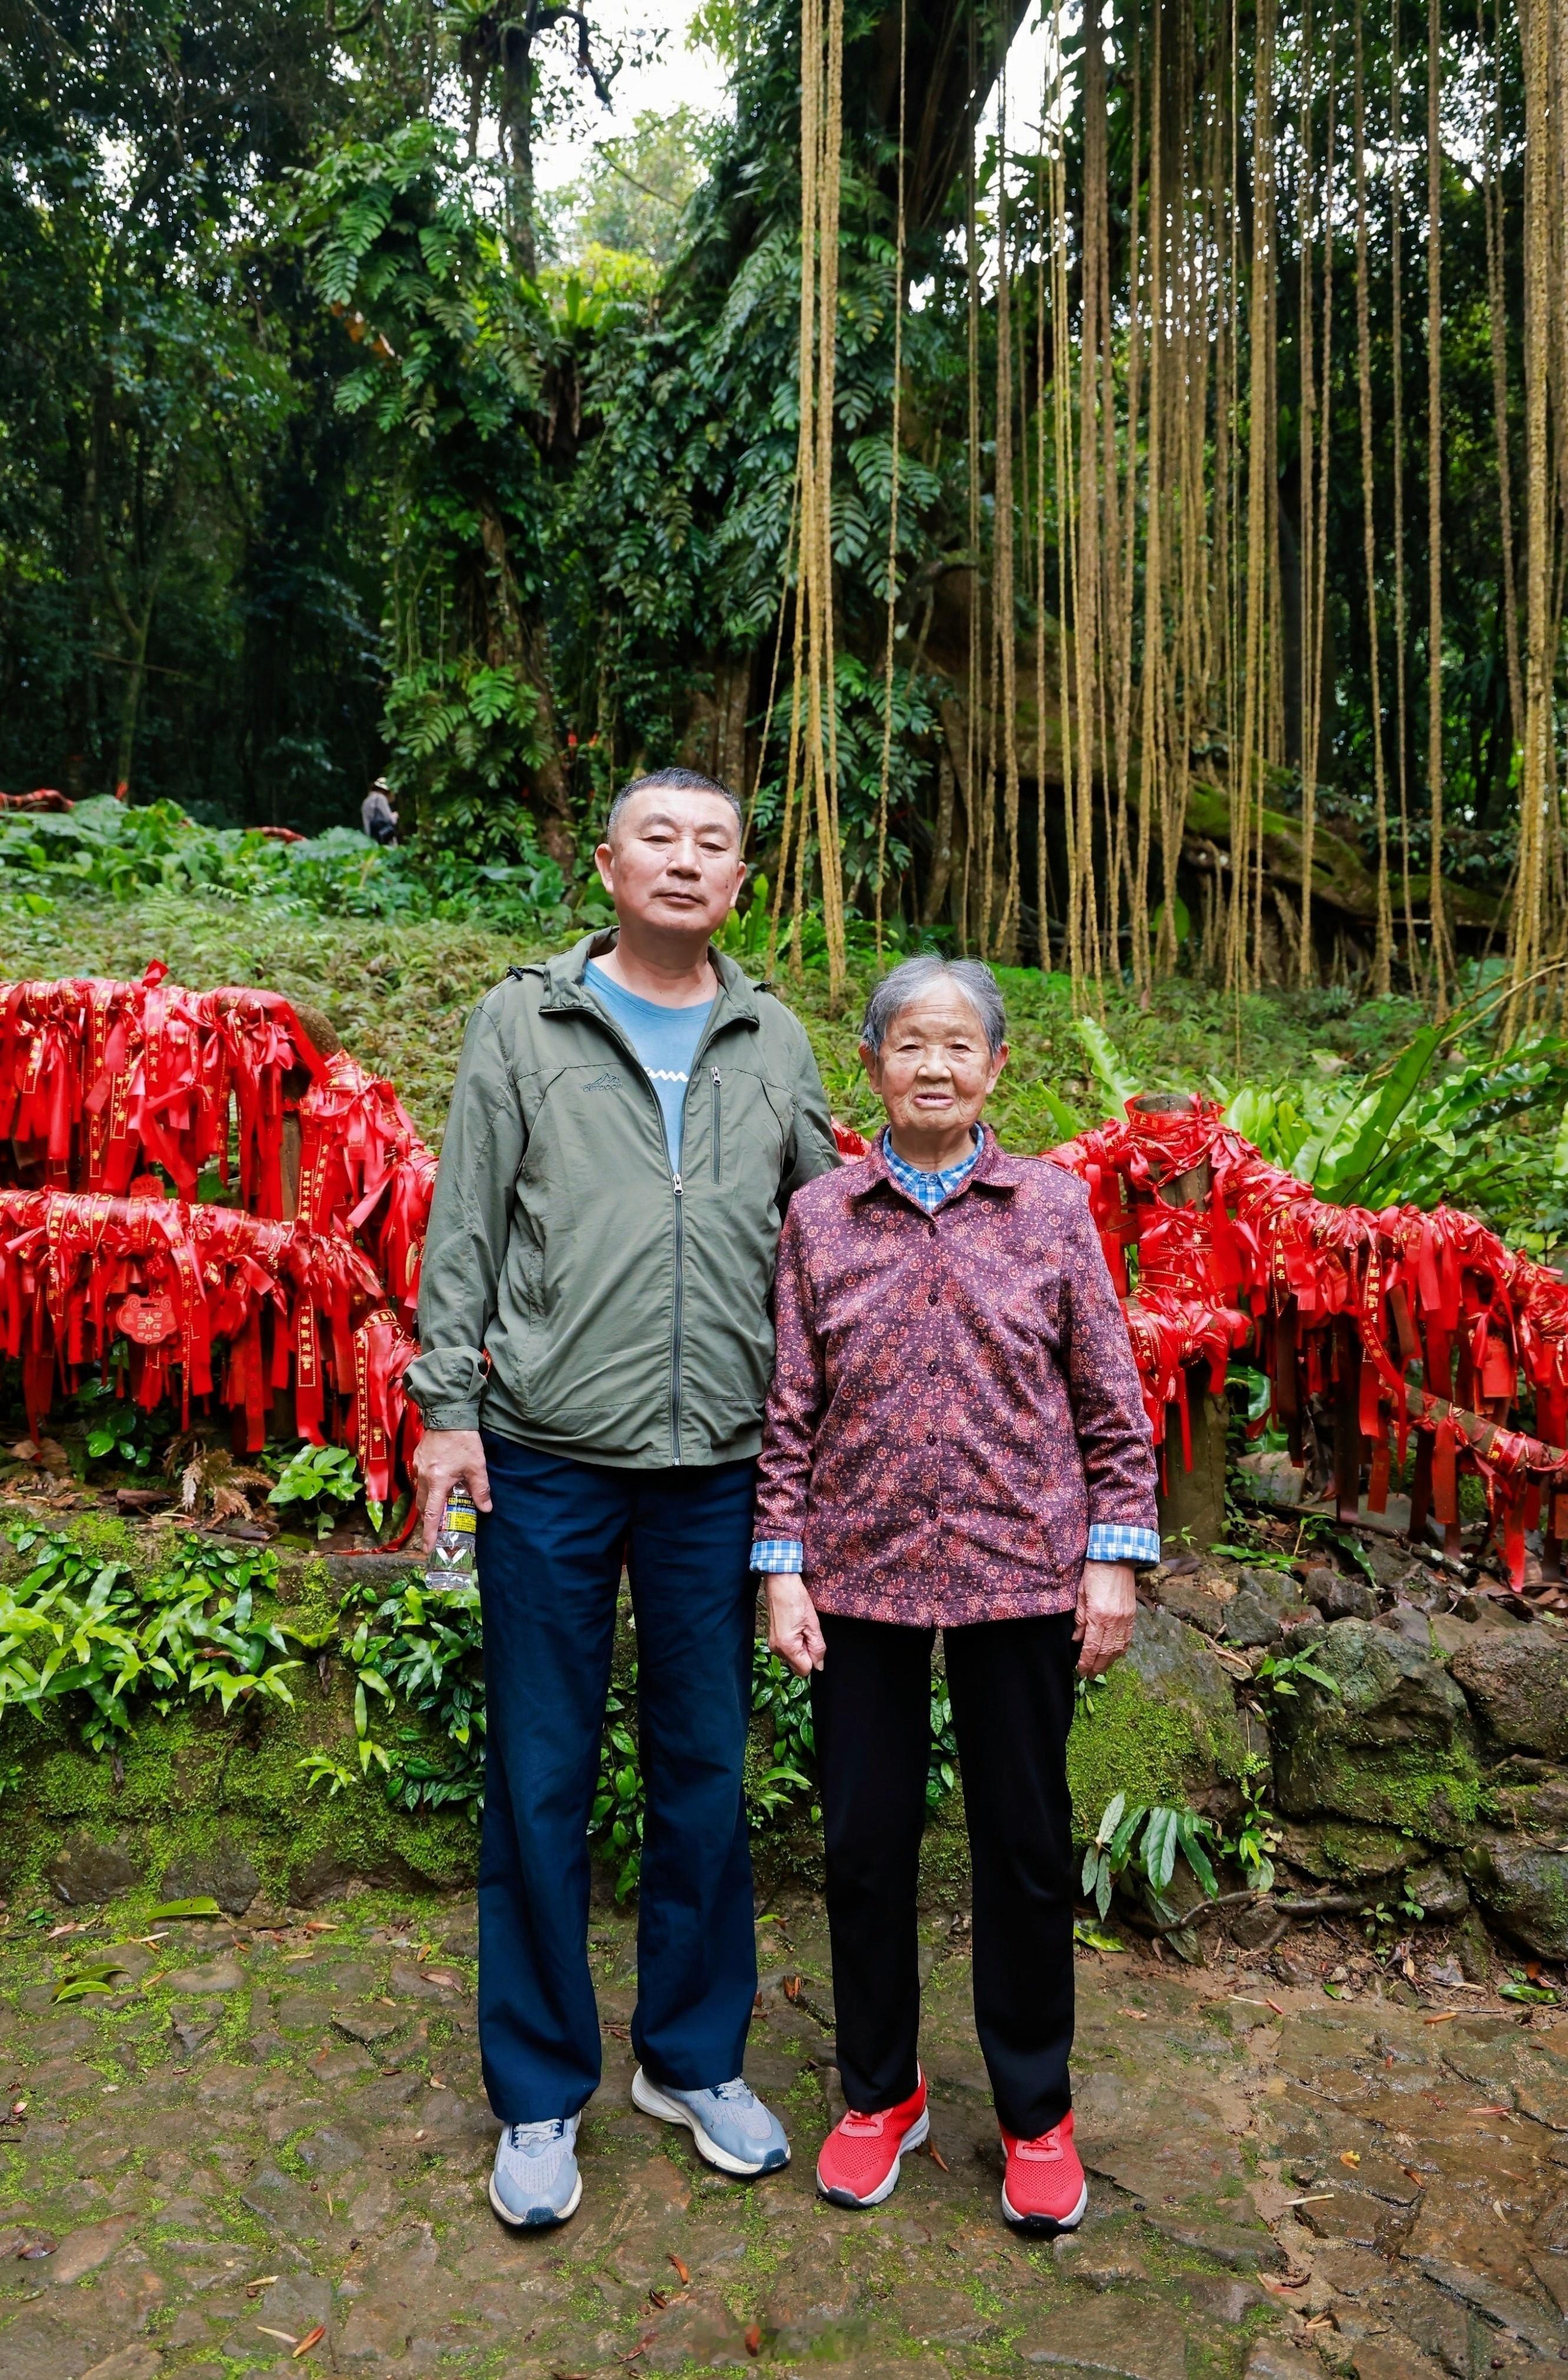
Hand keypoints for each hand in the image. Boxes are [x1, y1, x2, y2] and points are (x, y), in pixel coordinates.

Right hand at [413, 1428, 492, 1553]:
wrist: (449, 1413)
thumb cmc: (463, 1439)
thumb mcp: (477, 1466)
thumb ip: (480, 1489)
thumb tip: (486, 1509)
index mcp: (437, 1481)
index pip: (432, 1514)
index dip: (429, 1534)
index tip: (427, 1548)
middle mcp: (423, 1476)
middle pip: (423, 1506)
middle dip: (429, 1521)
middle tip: (437, 1531)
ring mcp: (418, 1467)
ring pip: (420, 1493)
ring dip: (428, 1504)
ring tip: (440, 1511)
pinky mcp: (418, 1458)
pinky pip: (420, 1480)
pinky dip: (428, 1489)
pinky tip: (438, 1487)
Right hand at [766, 1573, 825, 1676]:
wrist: (781, 1583)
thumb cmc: (797, 1599)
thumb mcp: (813, 1624)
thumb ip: (818, 1648)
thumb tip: (819, 1666)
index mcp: (787, 1647)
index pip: (805, 1670)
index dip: (814, 1658)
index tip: (813, 1640)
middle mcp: (777, 1649)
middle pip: (798, 1665)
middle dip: (806, 1653)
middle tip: (807, 1632)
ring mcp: (772, 1644)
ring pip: (793, 1657)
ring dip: (800, 1647)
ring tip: (800, 1626)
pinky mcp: (772, 1639)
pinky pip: (787, 1650)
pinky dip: (794, 1643)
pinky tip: (794, 1626)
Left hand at [1074, 1560, 1136, 1676]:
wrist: (1116, 1557)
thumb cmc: (1095, 1573)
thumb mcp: (1081, 1595)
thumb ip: (1080, 1619)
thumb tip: (1077, 1639)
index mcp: (1098, 1615)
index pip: (1091, 1647)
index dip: (1086, 1662)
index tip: (1081, 1671)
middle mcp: (1114, 1620)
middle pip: (1105, 1652)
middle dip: (1097, 1667)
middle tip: (1089, 1676)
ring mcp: (1125, 1619)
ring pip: (1118, 1648)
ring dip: (1109, 1662)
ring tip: (1100, 1670)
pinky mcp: (1132, 1615)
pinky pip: (1127, 1639)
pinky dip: (1121, 1650)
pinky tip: (1114, 1656)